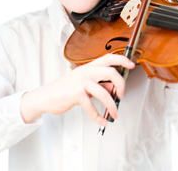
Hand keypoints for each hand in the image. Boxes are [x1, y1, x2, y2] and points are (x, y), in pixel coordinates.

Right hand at [20, 54, 134, 125]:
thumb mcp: (83, 83)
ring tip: (114, 113)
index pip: (109, 58)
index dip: (122, 60)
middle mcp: (86, 71)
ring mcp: (81, 82)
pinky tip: (102, 120)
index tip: (131, 65)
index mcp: (89, 67)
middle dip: (121, 85)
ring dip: (112, 105)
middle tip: (121, 95)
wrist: (46, 97)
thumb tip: (114, 88)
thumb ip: (99, 83)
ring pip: (104, 92)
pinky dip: (99, 117)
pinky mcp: (76, 94)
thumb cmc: (65, 89)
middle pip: (111, 72)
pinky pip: (92, 107)